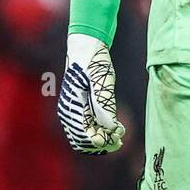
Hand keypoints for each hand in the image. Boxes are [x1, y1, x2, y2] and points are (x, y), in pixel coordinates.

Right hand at [57, 33, 125, 153]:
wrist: (87, 47)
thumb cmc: (94, 61)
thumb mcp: (101, 81)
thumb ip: (103, 105)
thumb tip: (110, 127)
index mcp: (70, 107)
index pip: (82, 136)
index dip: (99, 141)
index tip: (115, 139)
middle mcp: (69, 113)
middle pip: (83, 140)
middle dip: (102, 142)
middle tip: (120, 139)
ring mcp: (74, 111)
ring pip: (87, 136)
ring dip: (103, 138)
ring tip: (120, 134)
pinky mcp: (81, 108)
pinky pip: (90, 127)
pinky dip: (102, 131)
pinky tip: (118, 127)